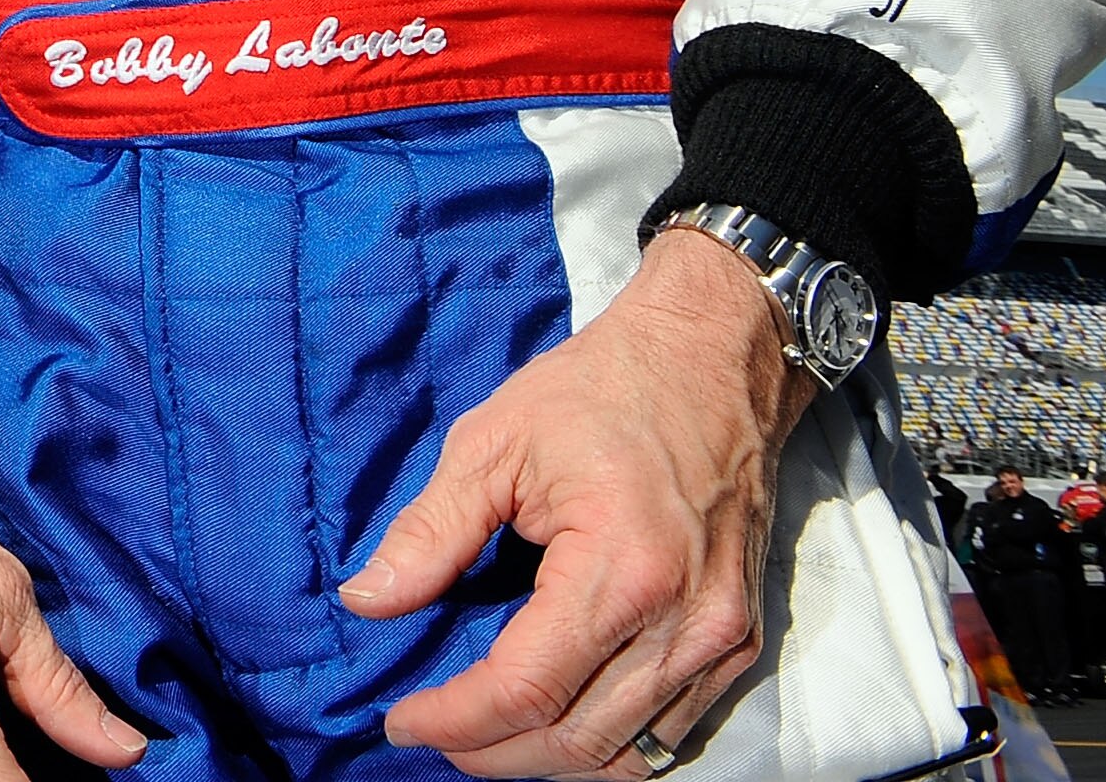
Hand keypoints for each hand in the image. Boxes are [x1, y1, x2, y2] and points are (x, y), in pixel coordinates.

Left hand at [345, 227, 818, 774]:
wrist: (711, 363)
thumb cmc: (599, 392)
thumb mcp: (492, 443)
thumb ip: (431, 532)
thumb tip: (365, 602)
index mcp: (623, 568)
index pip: (527, 689)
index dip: (456, 718)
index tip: (400, 719)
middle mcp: (687, 621)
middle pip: (577, 739)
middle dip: (492, 753)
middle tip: (430, 731)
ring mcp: (724, 640)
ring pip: (629, 753)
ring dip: (547, 758)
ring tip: (481, 734)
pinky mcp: (740, 644)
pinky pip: (671, 731)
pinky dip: (605, 743)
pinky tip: (550, 720)